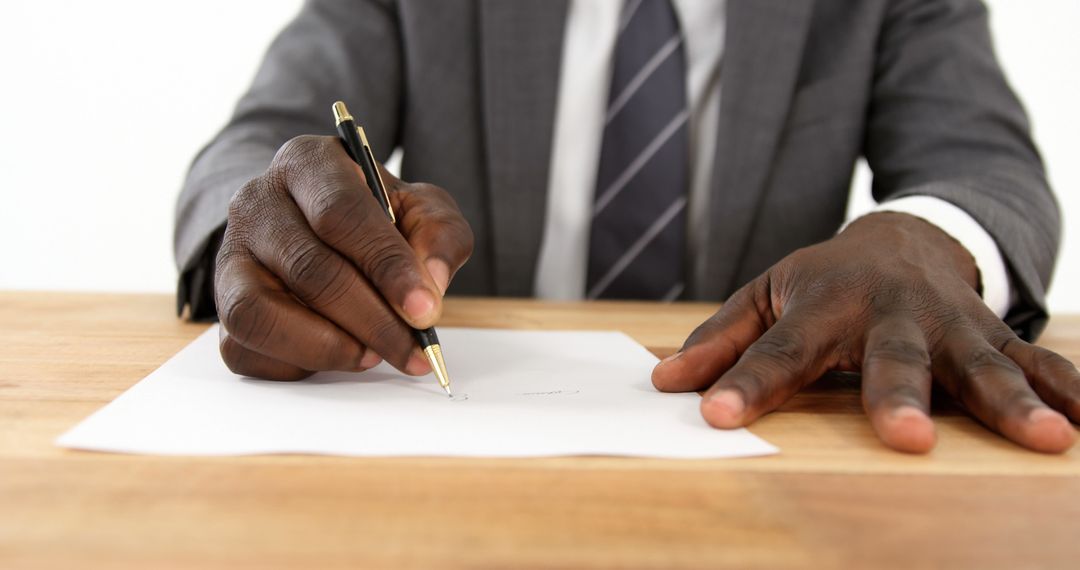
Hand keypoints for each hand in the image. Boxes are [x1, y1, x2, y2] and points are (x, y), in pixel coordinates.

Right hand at [214, 135, 472, 379]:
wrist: (325, 228)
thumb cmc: (377, 217)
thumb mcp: (422, 209)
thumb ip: (439, 236)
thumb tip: (430, 284)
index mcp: (307, 163)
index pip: (340, 214)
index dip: (386, 266)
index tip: (424, 310)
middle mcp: (256, 203)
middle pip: (309, 270)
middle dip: (372, 321)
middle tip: (414, 350)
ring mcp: (230, 256)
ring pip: (260, 314)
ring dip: (326, 347)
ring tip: (372, 355)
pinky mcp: (223, 305)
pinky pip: (245, 347)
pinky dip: (296, 364)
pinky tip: (338, 355)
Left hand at [652, 212, 1078, 452]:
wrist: (901, 237)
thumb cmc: (824, 280)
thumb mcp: (766, 296)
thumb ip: (720, 340)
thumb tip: (664, 382)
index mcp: (823, 304)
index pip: (778, 351)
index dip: (747, 384)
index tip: (719, 417)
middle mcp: (889, 312)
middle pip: (893, 358)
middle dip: (900, 397)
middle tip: (907, 439)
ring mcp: (948, 323)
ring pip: (980, 362)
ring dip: (1012, 400)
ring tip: (1046, 439)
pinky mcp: (990, 332)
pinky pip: (1035, 359)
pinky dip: (1067, 388)